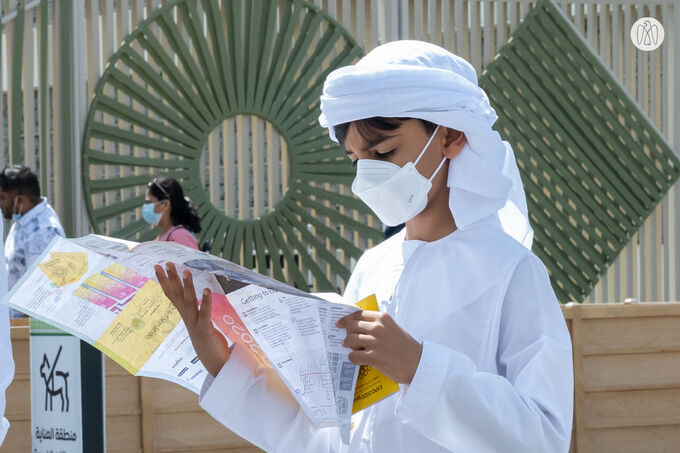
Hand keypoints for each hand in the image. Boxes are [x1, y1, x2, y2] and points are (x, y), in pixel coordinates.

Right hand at [154, 262, 229, 376]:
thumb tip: (192, 300)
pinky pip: (205, 313)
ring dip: (188, 286)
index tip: (159, 266)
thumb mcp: (200, 323)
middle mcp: (187, 318)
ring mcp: (195, 324)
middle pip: (177, 295)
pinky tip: (206, 289)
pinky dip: (206, 301)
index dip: (165, 280)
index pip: (172, 294)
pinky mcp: (205, 329)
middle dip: (171, 278)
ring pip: (189, 302)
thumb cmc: (208, 343)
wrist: (213, 363)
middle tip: (166, 263)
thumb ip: (196, 312)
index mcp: (185, 315)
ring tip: (186, 271)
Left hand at [336, 311, 422, 383]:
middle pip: (351, 327)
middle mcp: (378, 328)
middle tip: (347, 341)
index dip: (346, 319)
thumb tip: (359, 327)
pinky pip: (353, 356)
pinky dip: (353, 358)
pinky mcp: (374, 357)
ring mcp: (375, 342)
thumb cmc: (405, 347)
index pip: (358, 314)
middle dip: (347, 334)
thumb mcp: (393, 328)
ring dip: (349, 346)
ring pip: (350, 341)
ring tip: (353, 350)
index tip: (339, 324)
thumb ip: (378, 325)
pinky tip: (359, 360)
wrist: (418, 363)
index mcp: (383, 318)